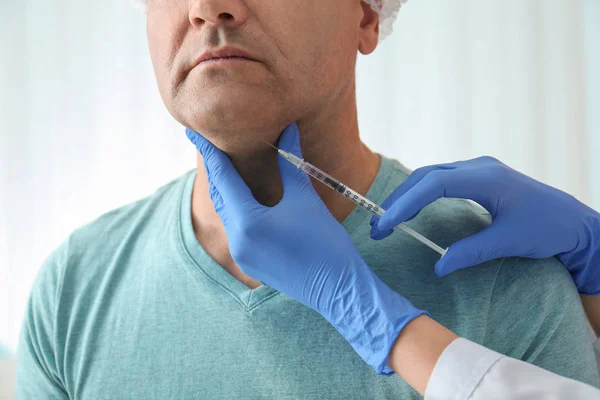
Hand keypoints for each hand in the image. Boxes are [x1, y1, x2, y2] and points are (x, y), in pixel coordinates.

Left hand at [186, 123, 426, 373]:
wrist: (337, 289)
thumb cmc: (324, 241)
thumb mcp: (305, 198)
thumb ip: (290, 162)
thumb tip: (287, 129)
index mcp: (247, 221)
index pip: (222, 177)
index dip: (208, 152)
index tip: (192, 132)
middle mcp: (237, 240)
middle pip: (219, 196)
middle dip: (214, 170)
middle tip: (208, 144)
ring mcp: (241, 255)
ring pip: (226, 214)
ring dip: (225, 190)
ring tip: (224, 167)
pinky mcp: (250, 264)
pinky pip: (236, 230)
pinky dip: (236, 209)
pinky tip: (244, 199)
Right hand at [370, 156, 599, 294]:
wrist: (576, 222)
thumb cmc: (549, 229)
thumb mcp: (509, 242)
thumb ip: (471, 252)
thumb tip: (438, 267)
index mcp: (486, 178)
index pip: (433, 185)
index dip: (405, 204)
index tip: (386, 224)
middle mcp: (479, 167)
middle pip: (426, 176)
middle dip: (398, 199)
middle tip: (378, 226)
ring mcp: (479, 170)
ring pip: (431, 176)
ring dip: (408, 195)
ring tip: (388, 219)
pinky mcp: (480, 177)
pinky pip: (441, 180)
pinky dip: (421, 194)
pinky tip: (412, 209)